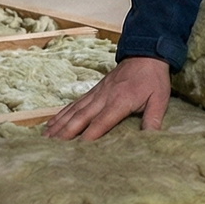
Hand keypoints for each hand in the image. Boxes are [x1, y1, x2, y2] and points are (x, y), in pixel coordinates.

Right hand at [42, 56, 170, 139]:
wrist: (146, 52)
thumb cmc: (153, 78)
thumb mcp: (160, 98)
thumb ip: (153, 119)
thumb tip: (151, 139)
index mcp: (119, 101)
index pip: (101, 122)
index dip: (89, 136)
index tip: (77, 151)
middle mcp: (103, 97)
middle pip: (81, 117)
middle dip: (65, 133)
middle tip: (51, 148)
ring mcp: (96, 93)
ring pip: (73, 111)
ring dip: (58, 125)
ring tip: (45, 139)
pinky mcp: (93, 90)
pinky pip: (74, 104)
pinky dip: (61, 114)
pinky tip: (51, 123)